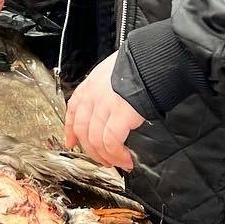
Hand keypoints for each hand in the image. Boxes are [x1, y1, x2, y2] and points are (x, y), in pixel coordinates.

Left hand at [63, 52, 144, 170]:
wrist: (153, 60)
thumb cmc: (139, 66)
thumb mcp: (113, 74)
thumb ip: (107, 92)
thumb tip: (110, 111)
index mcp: (90, 85)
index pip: (73, 111)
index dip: (70, 130)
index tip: (71, 142)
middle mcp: (93, 96)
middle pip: (82, 130)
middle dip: (91, 150)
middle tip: (103, 159)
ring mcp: (104, 106)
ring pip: (95, 141)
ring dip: (106, 157)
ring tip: (117, 163)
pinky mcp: (120, 115)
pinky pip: (112, 142)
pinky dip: (117, 155)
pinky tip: (126, 159)